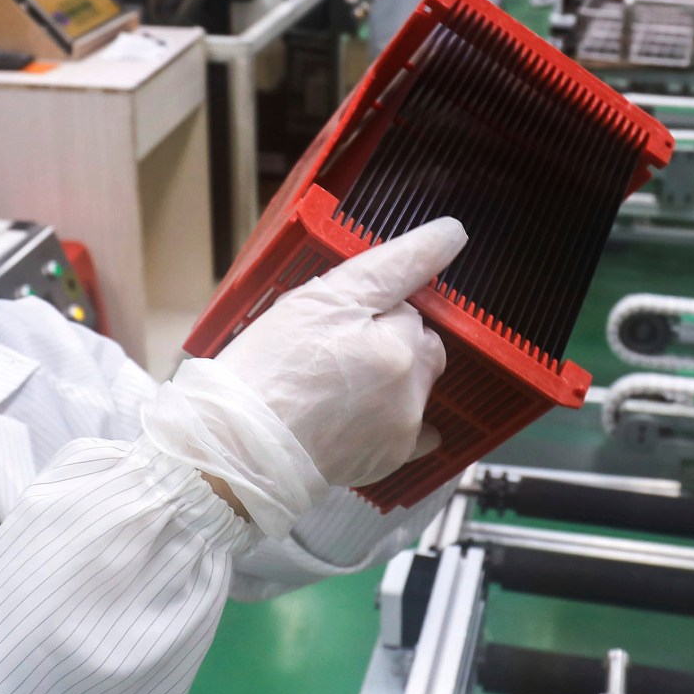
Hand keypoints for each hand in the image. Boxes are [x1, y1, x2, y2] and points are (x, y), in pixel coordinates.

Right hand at [144, 218, 466, 536]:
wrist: (241, 452)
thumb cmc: (269, 370)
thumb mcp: (321, 299)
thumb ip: (391, 267)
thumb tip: (452, 234)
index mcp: (399, 342)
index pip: (407, 302)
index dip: (376, 301)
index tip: (373, 297)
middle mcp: (412, 385)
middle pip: (420, 343)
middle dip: (390, 339)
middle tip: (334, 348)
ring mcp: (404, 427)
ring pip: (415, 382)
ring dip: (392, 377)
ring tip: (335, 386)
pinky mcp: (392, 459)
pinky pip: (418, 433)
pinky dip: (399, 420)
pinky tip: (362, 418)